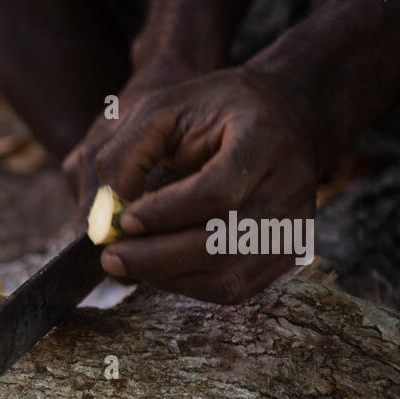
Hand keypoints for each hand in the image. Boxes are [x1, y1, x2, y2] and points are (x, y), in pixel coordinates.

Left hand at [65, 66, 318, 303]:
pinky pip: (233, 289)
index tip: (123, 220)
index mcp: (266, 138)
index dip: (165, 214)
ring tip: (128, 262)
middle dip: (156, 258)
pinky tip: (158, 268)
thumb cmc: (211, 111)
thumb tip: (104, 218)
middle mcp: (292, 186)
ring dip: (166, 277)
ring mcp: (294, 225)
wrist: (280, 113)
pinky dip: (188, 286)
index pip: (217, 192)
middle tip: (110, 258)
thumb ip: (125, 155)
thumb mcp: (161, 109)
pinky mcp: (286, 254)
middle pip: (222, 244)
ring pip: (226, 276)